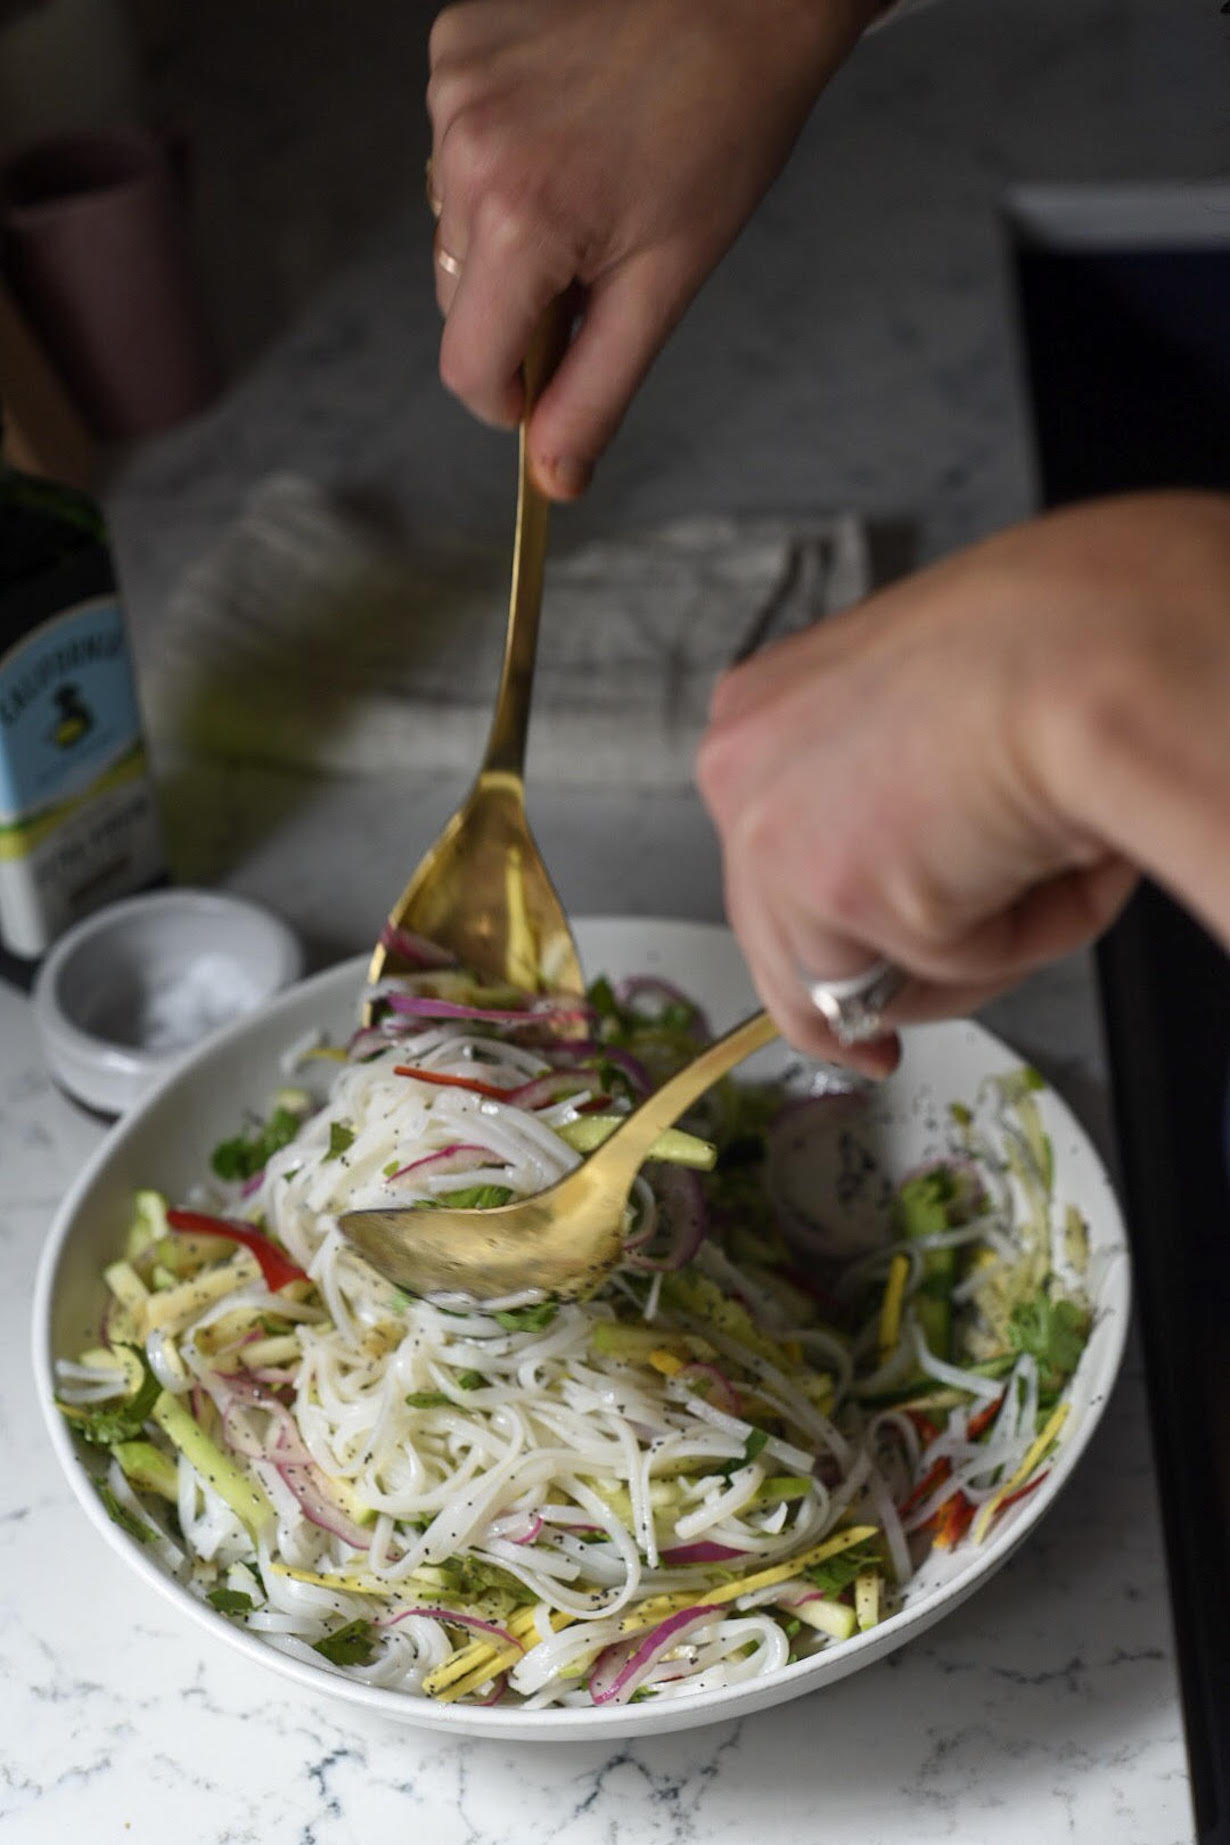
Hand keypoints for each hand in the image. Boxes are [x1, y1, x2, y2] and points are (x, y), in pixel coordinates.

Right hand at [426, 0, 876, 497]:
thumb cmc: (724, 133)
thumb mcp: (667, 285)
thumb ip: (598, 392)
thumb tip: (553, 478)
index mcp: (519, 221)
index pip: (468, 368)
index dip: (513, 393)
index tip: (558, 371)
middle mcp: (467, 153)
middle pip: (460, 299)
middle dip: (520, 302)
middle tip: (598, 256)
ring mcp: (453, 92)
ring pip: (454, 226)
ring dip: (509, 231)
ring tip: (586, 181)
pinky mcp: (454, 46)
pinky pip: (454, 149)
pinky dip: (499, 159)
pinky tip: (563, 128)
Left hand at [697, 493, 1229, 1070]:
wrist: (1086, 643)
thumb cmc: (1047, 643)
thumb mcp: (932, 718)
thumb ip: (889, 799)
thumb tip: (926, 890)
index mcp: (765, 713)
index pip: (764, 858)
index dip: (818, 934)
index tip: (847, 992)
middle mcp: (742, 769)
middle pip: (779, 941)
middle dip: (861, 992)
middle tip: (899, 1033)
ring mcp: (774, 834)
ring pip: (860, 977)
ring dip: (968, 950)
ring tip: (1043, 856)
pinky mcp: (833, 894)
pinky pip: (936, 976)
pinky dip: (1012, 944)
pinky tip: (1044, 859)